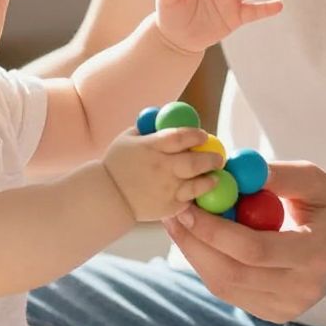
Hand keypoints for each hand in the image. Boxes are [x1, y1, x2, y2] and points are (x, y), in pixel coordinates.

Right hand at [104, 127, 224, 223]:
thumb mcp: (127, 138)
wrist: (107, 196)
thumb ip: (149, 128)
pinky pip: (188, 201)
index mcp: (151, 148)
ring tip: (214, 177)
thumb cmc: (116, 164)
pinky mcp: (168, 207)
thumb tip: (167, 118)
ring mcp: (166, 189)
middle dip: (211, 158)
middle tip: (218, 157)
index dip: (196, 135)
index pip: (181, 137)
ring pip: (198, 185)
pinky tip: (198, 191)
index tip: (203, 136)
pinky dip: (195, 196)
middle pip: (195, 162)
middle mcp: (161, 168)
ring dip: (210, 179)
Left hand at [163, 160, 325, 320]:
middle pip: (231, 274)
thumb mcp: (316, 180)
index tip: (187, 206)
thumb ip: (275, 175)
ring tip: (181, 223)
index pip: (253, 250)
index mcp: (317, 254)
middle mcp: (303, 289)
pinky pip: (232, 291)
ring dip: (196, 254)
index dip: (214, 230)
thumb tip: (228, 169)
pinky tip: (203, 241)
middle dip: (194, 244)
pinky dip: (211, 265)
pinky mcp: (277, 314)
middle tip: (171, 213)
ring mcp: (290, 308)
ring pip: (225, 286)